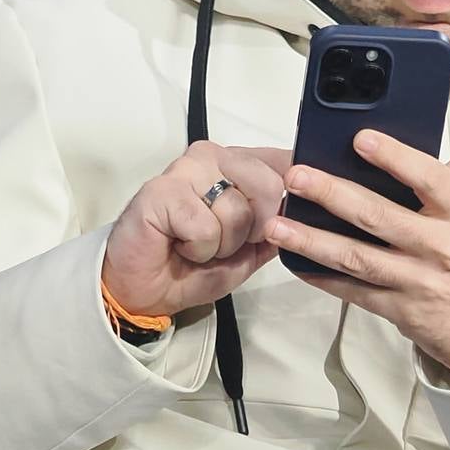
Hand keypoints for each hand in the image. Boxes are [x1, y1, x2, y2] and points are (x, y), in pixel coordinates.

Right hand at [101, 142, 292, 320]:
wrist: (145, 291)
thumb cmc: (191, 268)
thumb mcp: (251, 252)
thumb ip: (277, 227)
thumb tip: (304, 209)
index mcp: (236, 164)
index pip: (282, 163)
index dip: (286, 200)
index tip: (267, 227)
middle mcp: (212, 157)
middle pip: (269, 186)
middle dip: (252, 231)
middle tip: (222, 243)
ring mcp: (185, 170)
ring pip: (237, 211)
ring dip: (221, 245)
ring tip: (196, 246)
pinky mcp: (161, 190)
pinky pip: (205, 226)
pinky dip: (198, 249)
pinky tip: (179, 245)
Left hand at [268, 132, 449, 388]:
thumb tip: (422, 157)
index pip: (428, 178)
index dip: (393, 156)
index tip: (360, 139)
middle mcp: (441, 247)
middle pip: (378, 215)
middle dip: (331, 194)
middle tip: (297, 177)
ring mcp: (418, 281)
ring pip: (356, 256)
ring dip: (312, 240)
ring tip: (279, 225)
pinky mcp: (402, 310)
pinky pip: (355, 291)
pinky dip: (323, 277)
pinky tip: (297, 263)